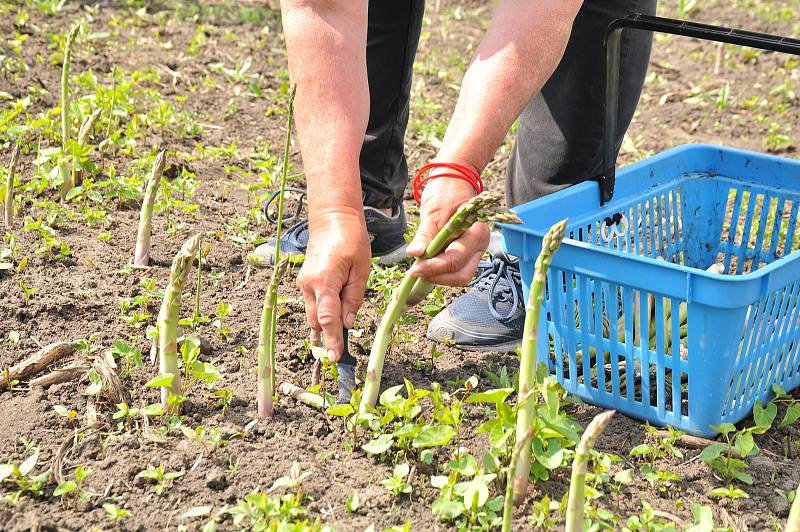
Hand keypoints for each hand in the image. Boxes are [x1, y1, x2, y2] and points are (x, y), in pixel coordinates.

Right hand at [297, 209, 370, 362]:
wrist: (331, 218)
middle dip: (330, 332)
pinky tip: (339, 296)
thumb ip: (354, 298)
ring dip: (328, 319)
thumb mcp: (361, 269)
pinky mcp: (304, 282)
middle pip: (317, 321)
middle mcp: (309, 285)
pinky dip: (325, 308)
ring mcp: (304, 283)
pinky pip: (314, 303)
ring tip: (346, 304)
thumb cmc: (351, 240)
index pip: (328, 319)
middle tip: (345, 341)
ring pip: (314, 314)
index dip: (332, 340)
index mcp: (325, 281)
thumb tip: (347, 324)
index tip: (335, 358)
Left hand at [407, 176, 489, 285]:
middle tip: (417, 271)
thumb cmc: (446, 193)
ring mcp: (474, 251)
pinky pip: (455, 270)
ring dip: (439, 276)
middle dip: (438, 277)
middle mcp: (480, 245)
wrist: (453, 183)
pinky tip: (427, 263)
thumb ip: (424, 235)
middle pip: (462, 275)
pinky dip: (441, 271)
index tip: (414, 269)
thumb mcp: (433, 212)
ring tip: (421, 266)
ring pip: (459, 276)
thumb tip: (414, 253)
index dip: (434, 267)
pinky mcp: (466, 254)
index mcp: (476, 233)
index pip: (456, 259)